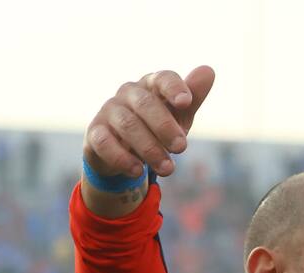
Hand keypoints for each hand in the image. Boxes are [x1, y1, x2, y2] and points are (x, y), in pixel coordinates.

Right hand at [84, 65, 215, 178]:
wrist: (126, 152)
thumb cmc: (158, 127)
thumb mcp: (179, 115)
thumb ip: (193, 97)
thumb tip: (209, 70)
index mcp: (152, 85)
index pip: (162, 78)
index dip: (174, 88)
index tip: (186, 103)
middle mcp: (128, 93)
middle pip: (145, 104)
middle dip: (165, 127)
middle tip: (182, 148)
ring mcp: (109, 111)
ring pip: (128, 125)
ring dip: (150, 149)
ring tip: (168, 169)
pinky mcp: (95, 133)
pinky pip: (104, 142)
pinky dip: (122, 157)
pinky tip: (137, 171)